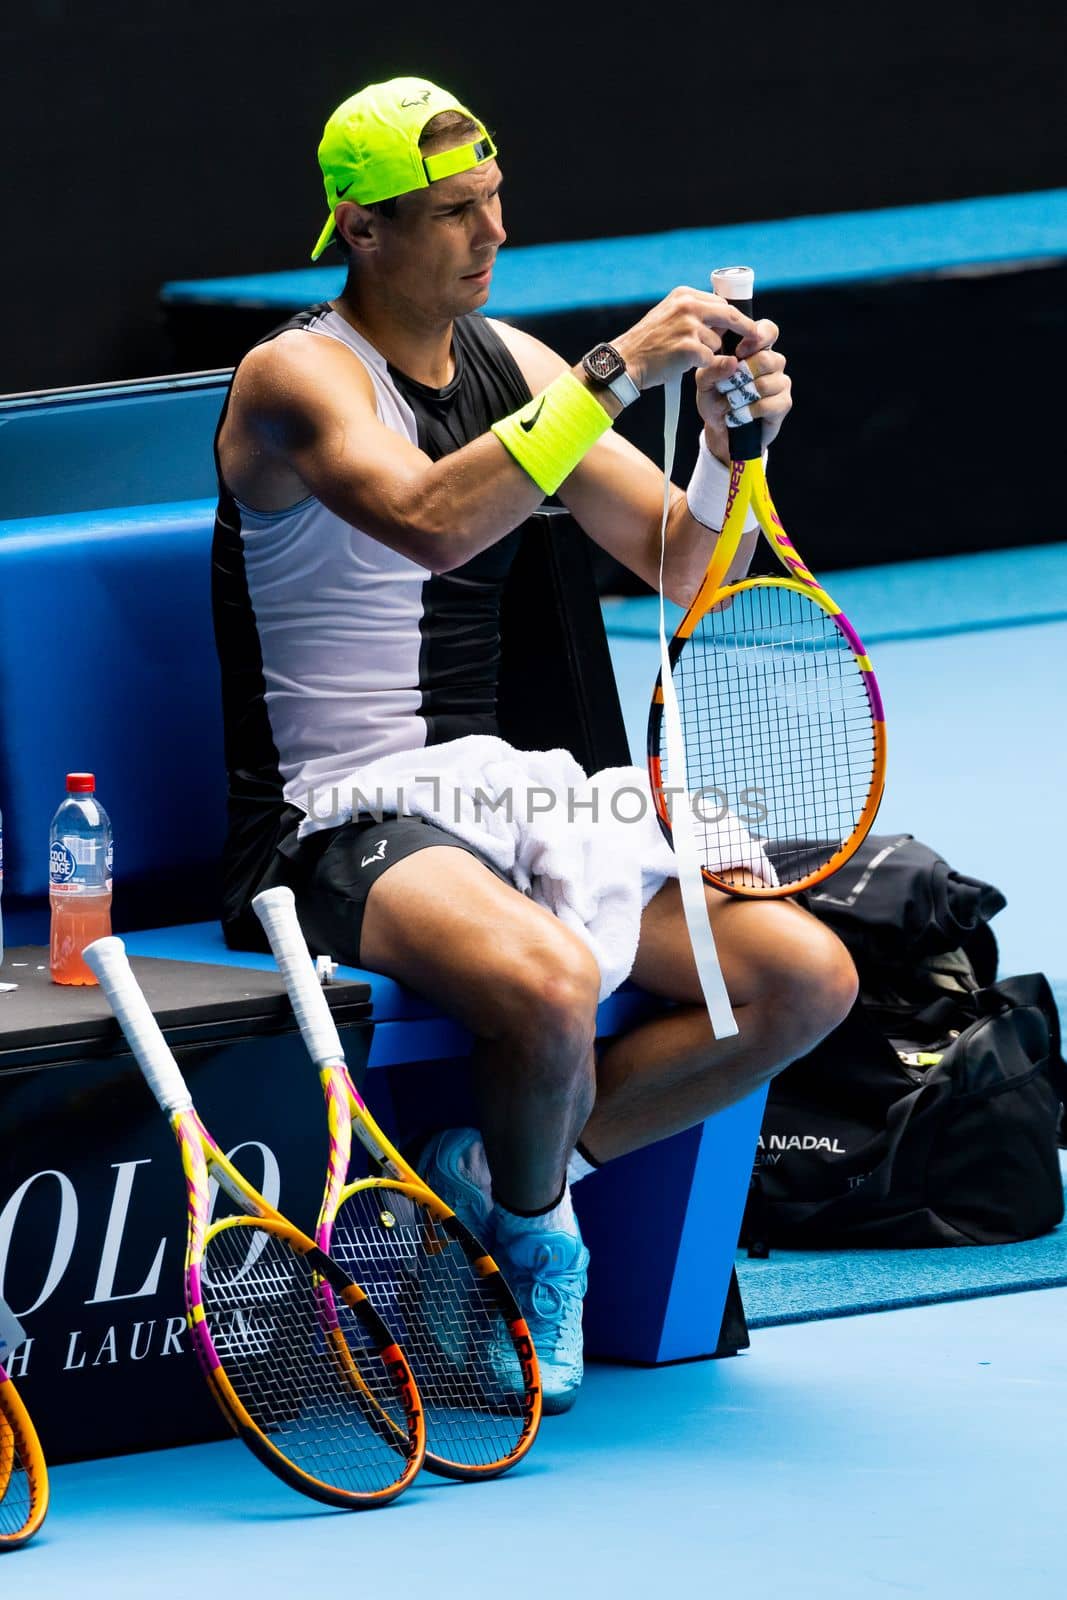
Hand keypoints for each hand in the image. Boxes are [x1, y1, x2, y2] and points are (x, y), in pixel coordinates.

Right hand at [611, 287, 766, 391]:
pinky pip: (710, 358)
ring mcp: (688, 326)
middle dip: (744, 328)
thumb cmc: (647, 344)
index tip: (747, 324)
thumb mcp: (668, 316)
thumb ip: (692, 314)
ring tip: (684, 356)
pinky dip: (702, 365)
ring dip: (708, 353)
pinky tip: (684, 364)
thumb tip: (722, 321)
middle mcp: (687, 305)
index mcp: (683, 295)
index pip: (719, 302)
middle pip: (728, 315)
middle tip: (756, 338)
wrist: (626, 361)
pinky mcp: (689, 347)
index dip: (734, 316)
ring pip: (717, 341)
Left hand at [695, 327, 791, 461]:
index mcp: (755, 350)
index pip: (768, 330)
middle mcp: (772, 363)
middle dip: (743, 376)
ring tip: (731, 404)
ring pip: (766, 384)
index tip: (740, 351)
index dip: (758, 336)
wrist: (721, 429)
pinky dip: (751, 411)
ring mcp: (780, 382)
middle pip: (767, 359)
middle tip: (729, 387)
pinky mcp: (784, 403)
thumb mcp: (704, 382)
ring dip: (743, 397)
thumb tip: (732, 362)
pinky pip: (770, 403)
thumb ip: (712, 368)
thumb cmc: (714, 399)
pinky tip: (741, 415)